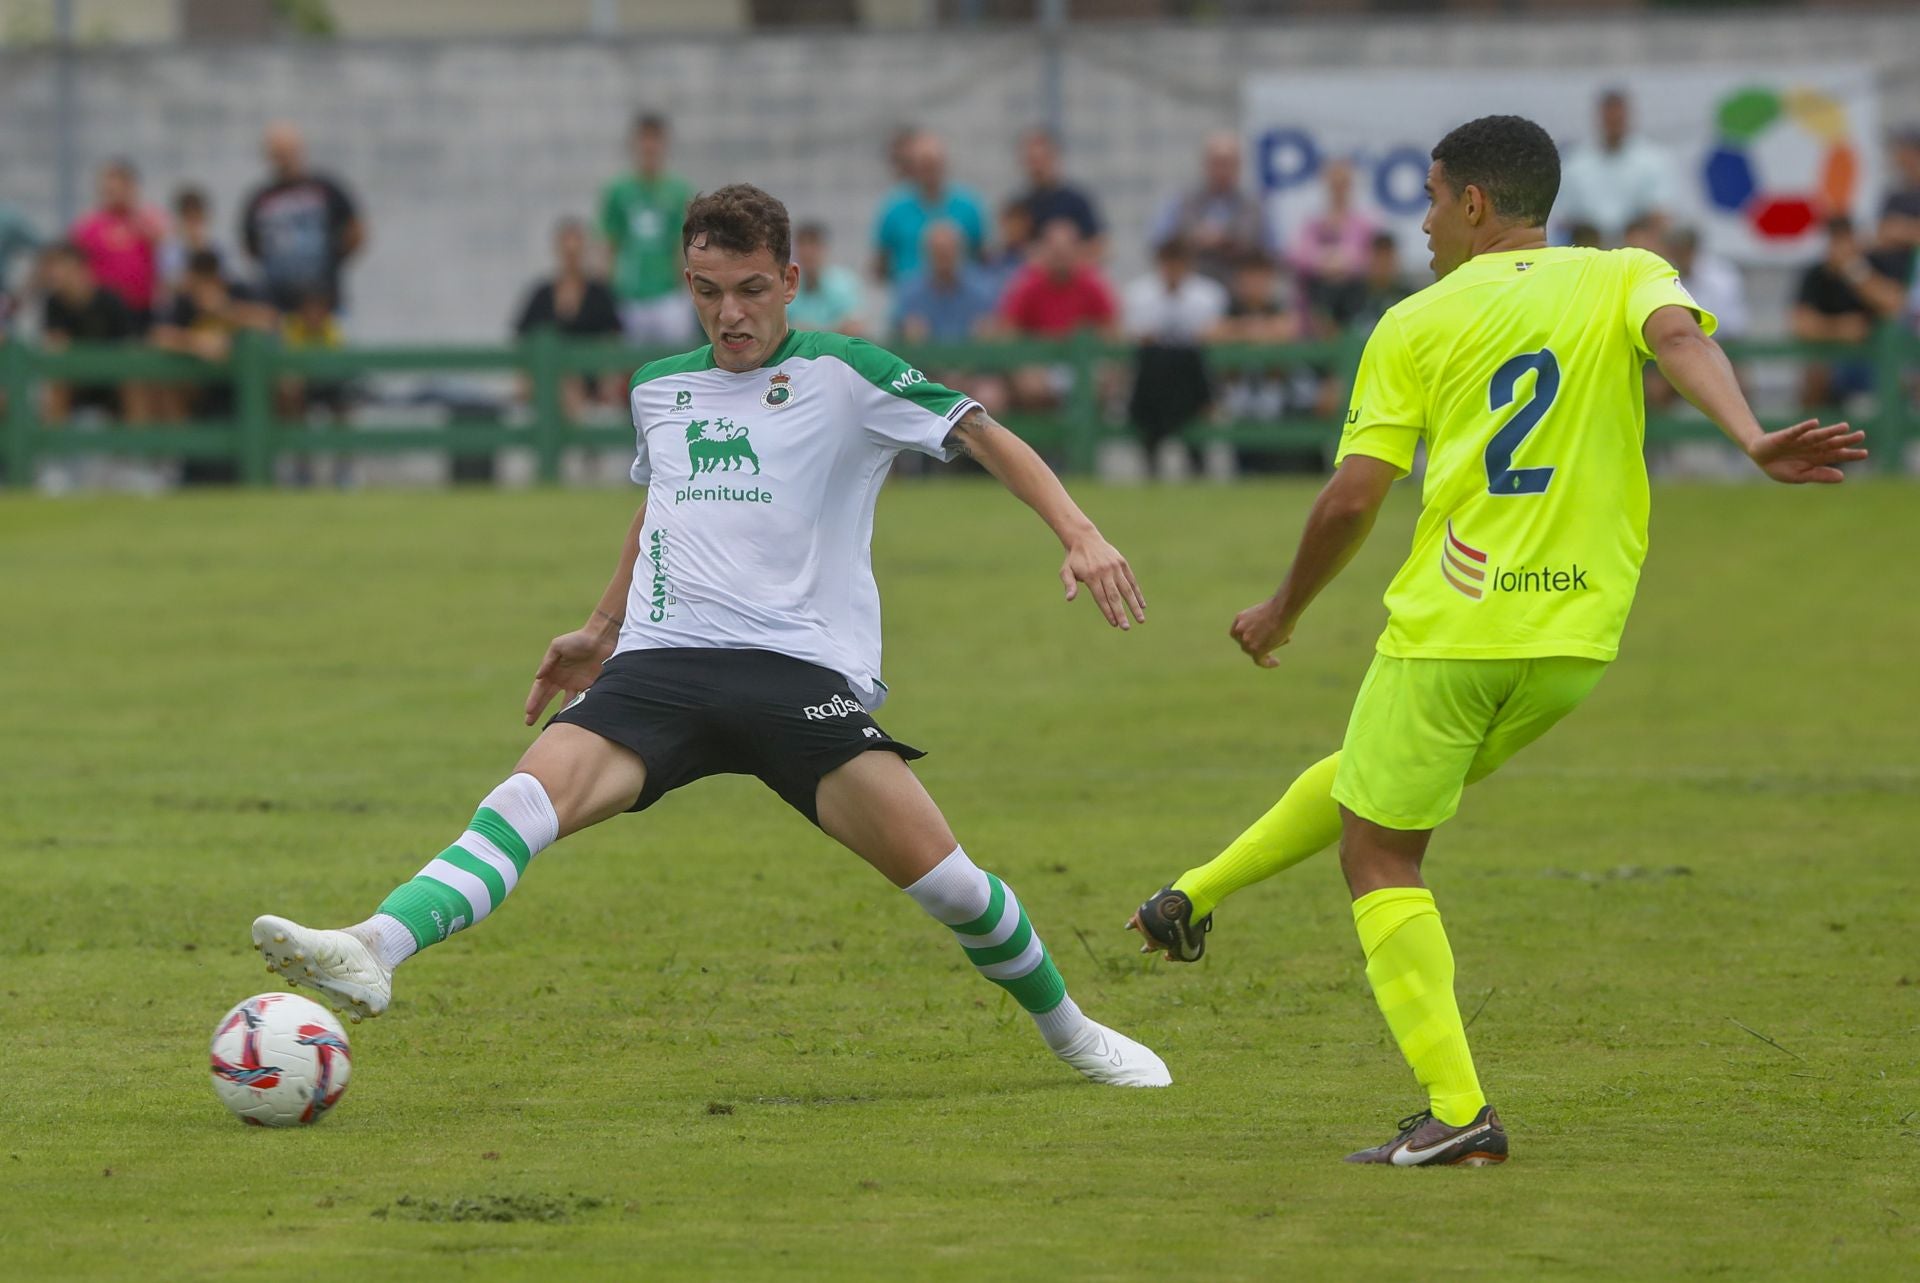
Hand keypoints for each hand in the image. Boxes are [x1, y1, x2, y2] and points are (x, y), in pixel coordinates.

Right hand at [523, 627, 615, 725]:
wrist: (601, 639)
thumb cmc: (578, 639)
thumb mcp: (558, 646)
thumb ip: (548, 661)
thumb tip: (538, 676)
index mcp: (553, 671)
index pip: (540, 688)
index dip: (533, 699)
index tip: (528, 711)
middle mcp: (563, 680)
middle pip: (547, 698)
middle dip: (538, 710)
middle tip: (529, 723)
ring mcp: (576, 684)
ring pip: (565, 703)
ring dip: (559, 714)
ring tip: (552, 726)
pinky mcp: (590, 686)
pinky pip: (582, 701)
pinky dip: (577, 709)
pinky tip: (574, 719)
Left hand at [1059, 532, 1145, 629]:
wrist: (1084, 538)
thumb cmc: (1074, 559)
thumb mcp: (1066, 571)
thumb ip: (1069, 584)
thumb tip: (1069, 598)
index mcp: (1091, 576)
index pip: (1101, 598)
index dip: (1108, 612)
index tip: (1114, 624)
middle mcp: (1105, 572)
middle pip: (1114, 596)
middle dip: (1121, 613)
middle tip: (1126, 628)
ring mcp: (1115, 567)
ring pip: (1126, 589)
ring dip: (1134, 606)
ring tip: (1140, 619)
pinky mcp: (1122, 563)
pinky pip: (1131, 580)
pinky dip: (1137, 593)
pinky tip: (1142, 605)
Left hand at [1229, 597, 1292, 667]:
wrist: (1282, 609)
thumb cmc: (1279, 609)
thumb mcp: (1263, 615)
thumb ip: (1260, 626)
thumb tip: (1267, 636)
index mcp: (1240, 619)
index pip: (1237, 634)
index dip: (1245, 639)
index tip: (1254, 642)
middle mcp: (1239, 630)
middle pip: (1245, 644)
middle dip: (1255, 647)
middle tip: (1267, 650)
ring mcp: (1246, 640)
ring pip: (1253, 652)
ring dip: (1263, 654)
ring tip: (1274, 658)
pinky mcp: (1255, 650)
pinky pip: (1260, 661)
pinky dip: (1267, 663)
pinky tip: (1276, 662)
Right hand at [1747, 419, 1867, 484]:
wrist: (1759, 457)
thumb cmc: (1781, 467)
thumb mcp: (1800, 476)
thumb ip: (1820, 475)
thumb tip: (1842, 477)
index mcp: (1817, 458)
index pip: (1837, 455)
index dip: (1850, 454)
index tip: (1865, 453)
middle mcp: (1812, 447)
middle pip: (1832, 443)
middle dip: (1846, 440)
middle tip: (1861, 435)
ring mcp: (1800, 440)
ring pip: (1818, 435)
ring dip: (1831, 431)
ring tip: (1844, 427)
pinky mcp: (1786, 436)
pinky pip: (1797, 431)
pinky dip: (1805, 427)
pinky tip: (1815, 424)